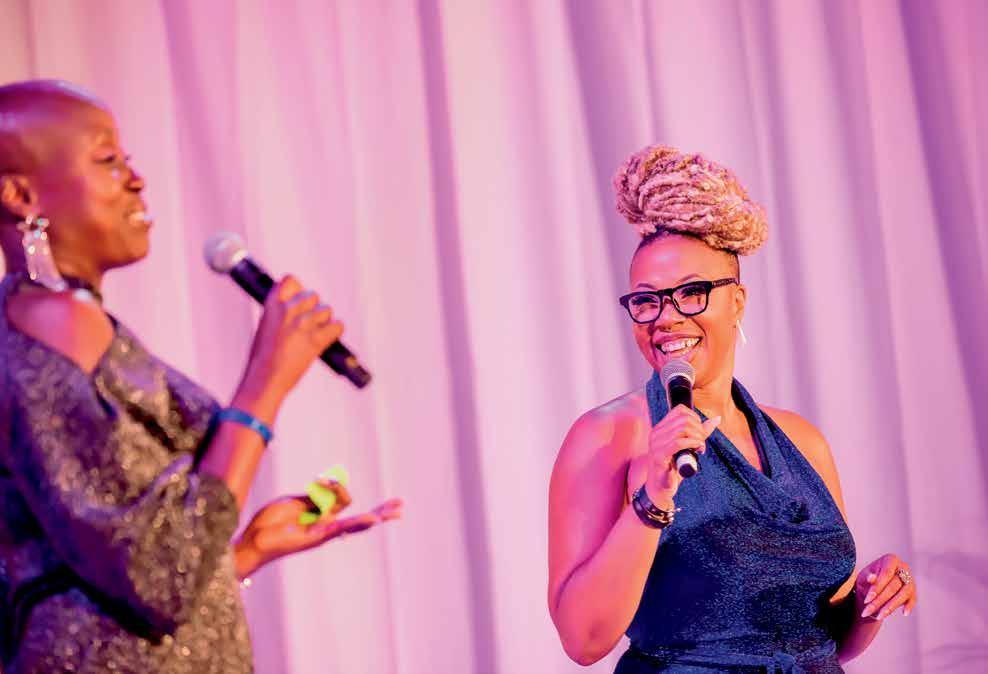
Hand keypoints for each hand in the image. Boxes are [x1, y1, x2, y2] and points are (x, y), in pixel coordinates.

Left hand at [234, 480, 401, 578]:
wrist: (253, 540)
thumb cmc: (270, 523)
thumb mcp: (294, 501)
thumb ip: (316, 495)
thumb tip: (333, 485)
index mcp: (321, 515)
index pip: (344, 502)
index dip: (340, 487)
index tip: (321, 479)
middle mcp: (326, 525)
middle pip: (360, 516)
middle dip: (381, 511)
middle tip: (401, 506)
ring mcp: (324, 532)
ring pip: (355, 521)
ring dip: (375, 514)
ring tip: (396, 511)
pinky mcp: (318, 537)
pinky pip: (341, 528)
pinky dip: (357, 523)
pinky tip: (372, 520)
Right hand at [240, 275, 343, 403]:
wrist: (265, 379)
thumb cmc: (262, 358)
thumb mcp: (264, 326)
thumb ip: (280, 312)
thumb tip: (295, 305)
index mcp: (273, 305)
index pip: (291, 281)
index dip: (298, 290)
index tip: (298, 300)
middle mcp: (289, 310)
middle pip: (313, 295)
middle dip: (312, 308)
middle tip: (308, 323)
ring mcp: (304, 324)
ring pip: (326, 310)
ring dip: (323, 321)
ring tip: (315, 333)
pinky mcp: (317, 339)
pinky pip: (337, 326)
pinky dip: (335, 332)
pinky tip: (327, 338)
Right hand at [627, 405, 719, 507]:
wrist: (661, 488)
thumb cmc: (674, 467)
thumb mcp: (688, 447)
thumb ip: (700, 433)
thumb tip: (716, 419)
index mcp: (661, 428)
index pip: (680, 410)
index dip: (695, 418)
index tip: (700, 432)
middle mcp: (656, 433)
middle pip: (684, 419)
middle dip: (699, 429)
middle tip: (702, 443)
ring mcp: (656, 443)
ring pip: (682, 429)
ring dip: (698, 438)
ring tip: (701, 448)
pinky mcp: (659, 455)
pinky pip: (678, 442)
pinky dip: (692, 444)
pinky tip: (698, 450)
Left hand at [856, 553, 916, 619]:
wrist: (874, 590)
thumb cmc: (867, 581)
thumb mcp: (863, 579)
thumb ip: (867, 578)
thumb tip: (871, 577)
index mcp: (890, 559)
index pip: (886, 574)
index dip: (877, 587)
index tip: (867, 599)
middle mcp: (903, 567)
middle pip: (893, 586)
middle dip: (879, 601)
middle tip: (867, 611)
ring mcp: (910, 579)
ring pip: (903, 594)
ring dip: (890, 607)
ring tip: (879, 616)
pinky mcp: (913, 591)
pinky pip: (912, 599)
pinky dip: (909, 606)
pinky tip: (904, 613)